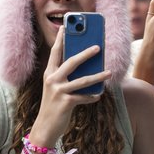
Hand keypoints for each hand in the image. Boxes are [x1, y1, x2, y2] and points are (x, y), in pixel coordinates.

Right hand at [29, 26, 111, 145]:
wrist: (45, 126)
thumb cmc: (53, 105)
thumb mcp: (56, 88)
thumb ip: (66, 77)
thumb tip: (86, 67)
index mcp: (49, 73)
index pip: (55, 52)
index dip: (61, 39)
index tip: (66, 26)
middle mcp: (52, 80)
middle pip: (71, 62)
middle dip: (85, 53)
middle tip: (98, 47)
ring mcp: (58, 91)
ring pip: (82, 80)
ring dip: (98, 76)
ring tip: (108, 72)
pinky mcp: (66, 102)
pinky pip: (84, 97)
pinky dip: (92, 96)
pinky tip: (98, 95)